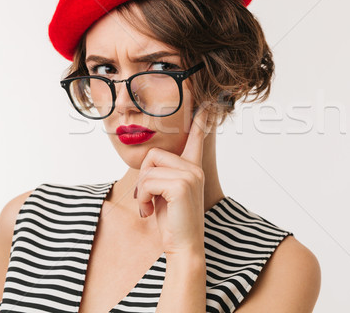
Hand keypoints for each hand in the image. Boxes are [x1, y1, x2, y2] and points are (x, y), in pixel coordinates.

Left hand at [135, 105, 212, 254]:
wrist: (183, 246)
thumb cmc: (173, 222)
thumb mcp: (166, 194)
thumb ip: (162, 176)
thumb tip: (150, 166)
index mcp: (193, 169)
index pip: (197, 138)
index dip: (200, 121)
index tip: (207, 104)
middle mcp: (195, 168)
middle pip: (153, 155)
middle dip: (143, 178)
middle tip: (148, 199)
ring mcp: (190, 175)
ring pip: (148, 169)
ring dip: (141, 191)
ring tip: (150, 206)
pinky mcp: (181, 185)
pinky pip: (148, 181)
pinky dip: (142, 198)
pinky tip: (150, 211)